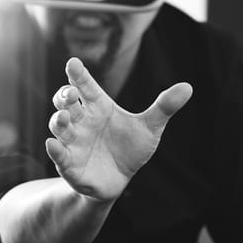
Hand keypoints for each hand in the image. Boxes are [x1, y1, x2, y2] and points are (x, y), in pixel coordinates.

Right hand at [45, 57, 191, 201]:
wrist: (120, 179)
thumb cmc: (131, 148)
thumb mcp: (150, 127)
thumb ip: (164, 107)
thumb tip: (188, 87)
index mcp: (99, 107)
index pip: (87, 87)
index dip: (79, 75)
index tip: (74, 63)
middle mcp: (82, 121)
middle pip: (66, 103)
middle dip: (64, 96)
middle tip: (71, 93)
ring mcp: (74, 142)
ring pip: (59, 126)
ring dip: (59, 121)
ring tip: (65, 117)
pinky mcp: (70, 164)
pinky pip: (59, 156)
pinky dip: (55, 150)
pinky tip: (53, 144)